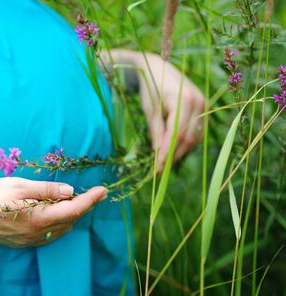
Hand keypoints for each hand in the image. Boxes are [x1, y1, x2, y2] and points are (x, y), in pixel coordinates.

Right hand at [0, 178, 107, 246]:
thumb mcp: (19, 186)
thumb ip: (47, 190)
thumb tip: (71, 191)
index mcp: (39, 218)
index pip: (74, 209)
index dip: (91, 200)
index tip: (103, 190)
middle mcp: (37, 234)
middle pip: (70, 220)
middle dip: (83, 206)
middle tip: (92, 192)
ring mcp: (30, 241)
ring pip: (61, 229)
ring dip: (71, 215)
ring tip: (72, 199)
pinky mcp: (23, 243)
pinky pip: (49, 235)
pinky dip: (58, 223)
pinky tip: (55, 212)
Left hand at [102, 50, 204, 171]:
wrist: (158, 68)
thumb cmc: (150, 88)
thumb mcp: (149, 110)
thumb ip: (155, 131)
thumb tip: (158, 155)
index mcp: (182, 99)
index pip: (176, 133)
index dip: (167, 152)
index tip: (157, 168)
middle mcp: (198, 101)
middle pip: (188, 137)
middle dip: (174, 155)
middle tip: (160, 170)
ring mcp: (204, 104)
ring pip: (194, 136)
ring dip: (180, 151)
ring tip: (164, 162)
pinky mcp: (204, 107)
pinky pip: (197, 130)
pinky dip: (185, 142)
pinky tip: (173, 149)